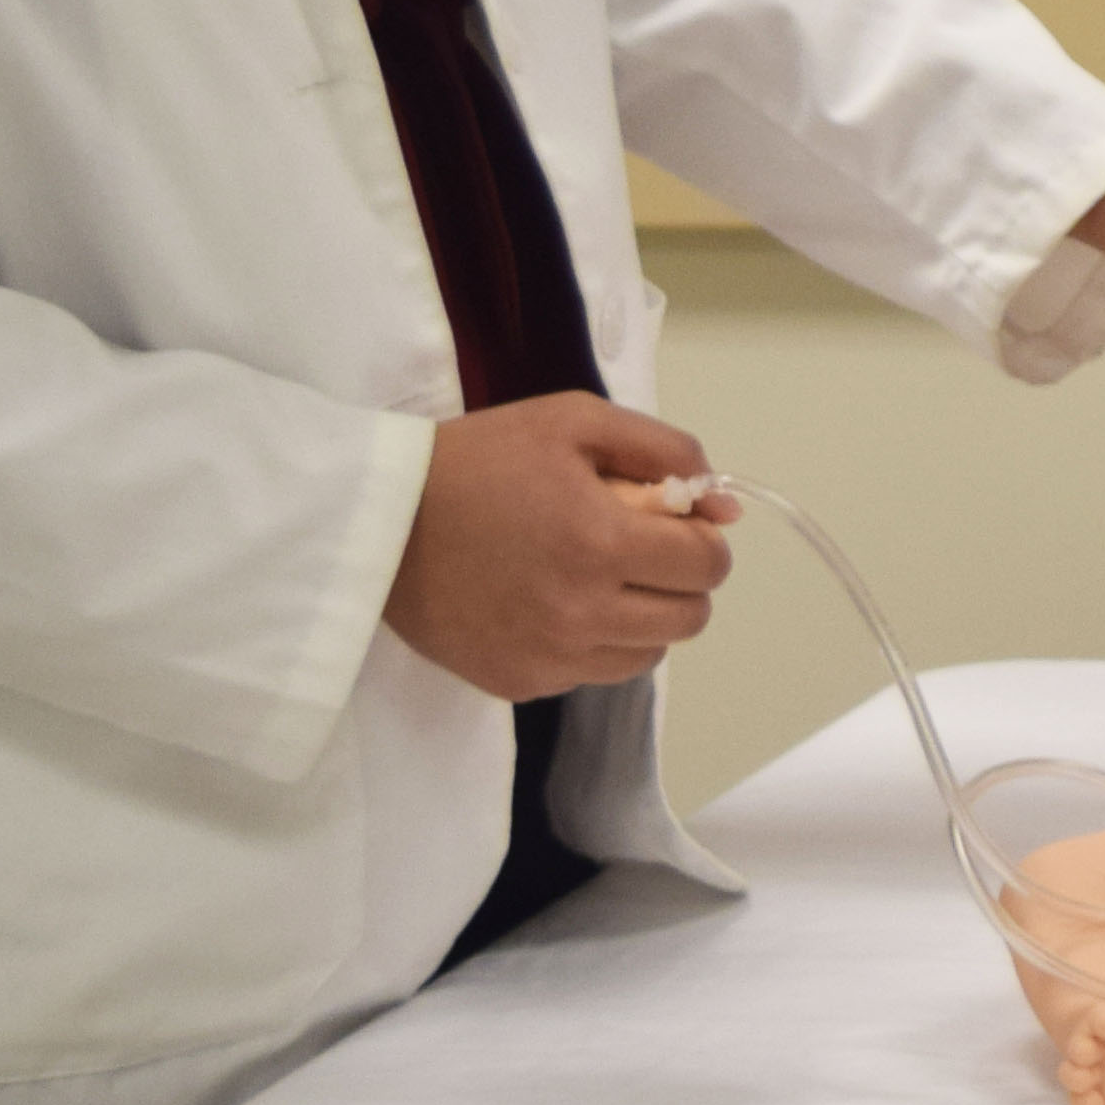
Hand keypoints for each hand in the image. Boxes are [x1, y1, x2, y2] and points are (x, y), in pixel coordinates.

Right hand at [385, 392, 739, 699]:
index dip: (702, 540)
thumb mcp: (575, 422)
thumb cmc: (481, 460)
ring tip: (595, 577)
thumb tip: (726, 507)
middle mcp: (581, 612)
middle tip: (639, 550)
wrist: (378, 519)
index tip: (674, 523)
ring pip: (646, 654)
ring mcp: (548, 657)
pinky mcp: (517, 683)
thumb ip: (665, 452)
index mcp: (601, 542)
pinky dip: (590, 643)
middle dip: (680, 581)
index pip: (707, 565)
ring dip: (642, 617)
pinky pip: (590, 674)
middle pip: (689, 618)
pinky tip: (552, 604)